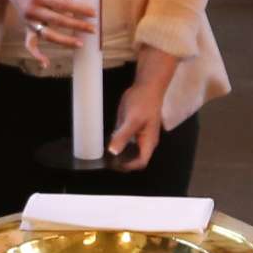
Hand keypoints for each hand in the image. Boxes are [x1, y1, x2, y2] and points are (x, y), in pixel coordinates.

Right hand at [0, 0, 94, 65]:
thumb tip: (82, 2)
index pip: (63, 4)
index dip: (79, 9)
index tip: (93, 13)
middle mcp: (32, 9)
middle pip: (58, 21)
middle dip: (77, 25)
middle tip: (93, 28)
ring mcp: (28, 20)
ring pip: (47, 35)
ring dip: (65, 41)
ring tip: (80, 43)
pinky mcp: (26, 26)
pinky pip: (30, 44)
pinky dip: (37, 55)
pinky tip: (46, 64)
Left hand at [106, 46, 177, 169]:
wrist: (146, 86)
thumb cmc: (144, 103)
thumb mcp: (132, 120)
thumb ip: (123, 136)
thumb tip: (113, 152)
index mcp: (148, 142)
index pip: (140, 162)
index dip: (129, 166)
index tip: (115, 164)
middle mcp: (144, 141)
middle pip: (134, 158)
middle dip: (122, 162)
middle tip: (106, 161)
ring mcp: (137, 135)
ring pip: (128, 150)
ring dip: (118, 154)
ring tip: (103, 155)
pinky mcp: (130, 128)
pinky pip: (123, 140)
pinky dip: (116, 143)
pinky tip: (105, 143)